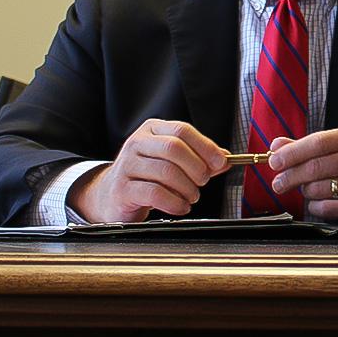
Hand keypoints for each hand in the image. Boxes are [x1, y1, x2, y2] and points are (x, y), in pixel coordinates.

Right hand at [67, 119, 228, 222]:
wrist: (112, 195)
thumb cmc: (147, 176)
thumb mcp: (172, 162)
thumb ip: (199, 159)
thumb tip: (225, 159)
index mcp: (152, 130)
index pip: (182, 130)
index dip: (205, 146)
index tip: (221, 162)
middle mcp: (137, 142)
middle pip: (174, 148)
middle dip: (196, 167)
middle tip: (203, 181)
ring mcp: (127, 165)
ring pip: (166, 171)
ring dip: (187, 188)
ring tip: (192, 196)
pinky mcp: (122, 189)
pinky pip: (155, 193)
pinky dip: (175, 202)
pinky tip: (181, 206)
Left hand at [268, 126, 337, 225]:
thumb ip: (309, 146)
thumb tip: (276, 146)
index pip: (318, 142)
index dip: (292, 153)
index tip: (274, 161)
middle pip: (317, 166)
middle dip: (291, 176)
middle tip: (278, 183)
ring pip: (321, 189)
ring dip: (306, 192)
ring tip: (307, 190)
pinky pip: (329, 208)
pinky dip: (316, 207)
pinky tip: (318, 203)